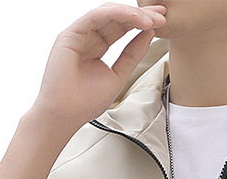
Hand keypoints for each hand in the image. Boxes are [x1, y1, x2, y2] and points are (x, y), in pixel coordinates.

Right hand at [30, 3, 165, 135]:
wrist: (65, 115)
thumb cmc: (85, 102)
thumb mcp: (118, 75)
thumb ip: (132, 55)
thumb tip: (149, 34)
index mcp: (97, 48)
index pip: (122, 29)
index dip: (141, 24)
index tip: (161, 22)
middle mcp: (87, 38)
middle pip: (117, 19)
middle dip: (140, 15)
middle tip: (161, 15)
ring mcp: (78, 34)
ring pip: (107, 14)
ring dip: (131, 14)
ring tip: (151, 19)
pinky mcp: (70, 34)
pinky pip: (95, 16)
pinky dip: (116, 14)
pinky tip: (133, 18)